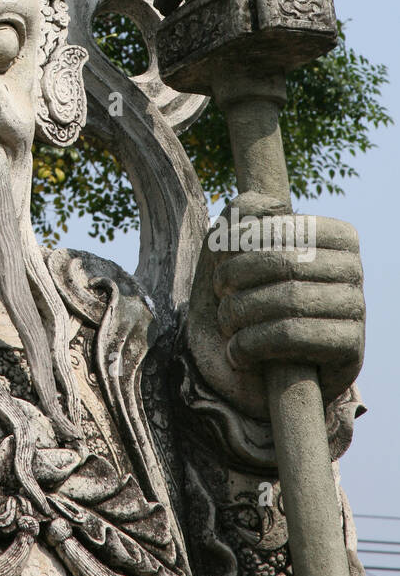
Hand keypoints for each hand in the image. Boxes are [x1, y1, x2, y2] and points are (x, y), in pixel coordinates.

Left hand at [185, 192, 364, 419]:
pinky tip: (237, 352)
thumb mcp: (233, 245)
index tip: (219, 262)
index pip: (282, 225)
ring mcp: (356, 306)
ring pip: (289, 299)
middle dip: (236, 278)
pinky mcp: (350, 346)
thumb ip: (245, 209)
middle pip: (283, 262)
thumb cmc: (243, 296)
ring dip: (241, 313)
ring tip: (226, 323)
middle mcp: (353, 267)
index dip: (240, 242)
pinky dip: (253, 344)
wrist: (255, 369)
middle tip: (220, 294)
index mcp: (334, 235)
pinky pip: (295, 335)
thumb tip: (273, 206)